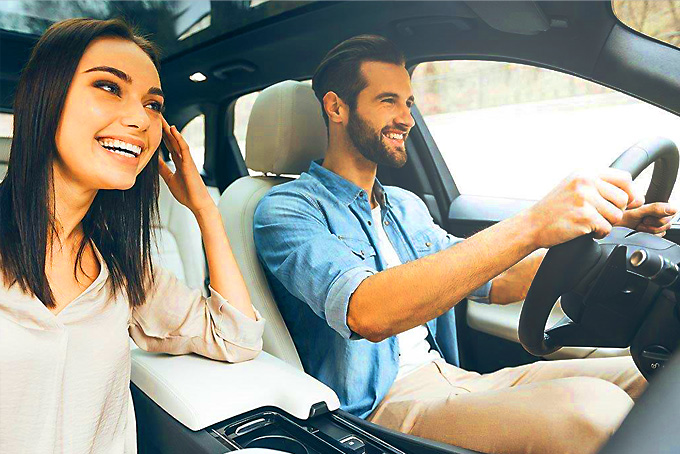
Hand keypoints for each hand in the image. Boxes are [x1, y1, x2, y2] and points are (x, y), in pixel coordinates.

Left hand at [158, 116, 214, 215]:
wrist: (197, 203)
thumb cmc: (187, 194)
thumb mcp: (169, 179)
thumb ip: (162, 169)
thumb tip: (153, 161)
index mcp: (178, 162)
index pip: (168, 145)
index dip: (162, 135)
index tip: (154, 125)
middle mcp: (183, 158)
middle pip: (172, 139)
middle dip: (164, 128)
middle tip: (157, 115)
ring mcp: (187, 159)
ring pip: (177, 140)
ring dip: (170, 129)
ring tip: (163, 118)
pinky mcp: (190, 163)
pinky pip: (184, 148)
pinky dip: (179, 138)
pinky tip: (174, 130)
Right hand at [526, 168, 641, 248]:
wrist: (531, 225)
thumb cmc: (554, 209)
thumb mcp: (574, 187)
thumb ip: (601, 186)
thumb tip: (637, 197)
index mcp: (585, 173)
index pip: (624, 178)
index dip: (630, 192)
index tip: (626, 204)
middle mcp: (585, 182)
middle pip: (623, 199)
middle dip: (615, 212)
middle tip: (598, 216)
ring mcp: (584, 199)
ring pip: (617, 215)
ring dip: (606, 223)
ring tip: (589, 223)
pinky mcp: (584, 216)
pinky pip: (606, 228)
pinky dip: (598, 233)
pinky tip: (584, 230)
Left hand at [617, 202, 677, 236]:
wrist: (610, 225)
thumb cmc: (619, 215)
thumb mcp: (637, 211)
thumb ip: (655, 209)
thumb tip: (672, 208)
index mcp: (655, 206)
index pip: (671, 212)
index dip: (660, 217)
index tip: (646, 218)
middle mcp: (656, 214)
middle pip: (667, 223)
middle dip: (653, 225)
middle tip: (640, 222)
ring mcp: (653, 224)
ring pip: (662, 231)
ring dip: (648, 230)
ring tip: (637, 227)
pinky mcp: (650, 232)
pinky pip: (657, 237)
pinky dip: (647, 235)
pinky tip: (638, 232)